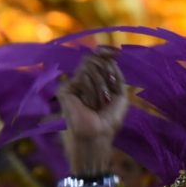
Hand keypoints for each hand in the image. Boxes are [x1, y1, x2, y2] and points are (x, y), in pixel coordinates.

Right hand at [59, 47, 127, 175]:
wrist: (98, 134)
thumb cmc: (110, 120)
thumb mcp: (120, 95)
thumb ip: (117, 75)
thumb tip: (111, 58)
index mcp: (95, 82)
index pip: (98, 59)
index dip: (106, 53)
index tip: (115, 52)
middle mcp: (82, 80)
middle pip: (94, 60)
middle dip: (106, 74)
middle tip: (107, 95)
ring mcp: (72, 84)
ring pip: (89, 67)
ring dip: (100, 86)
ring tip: (98, 103)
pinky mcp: (64, 89)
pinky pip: (81, 76)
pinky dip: (90, 89)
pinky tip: (88, 103)